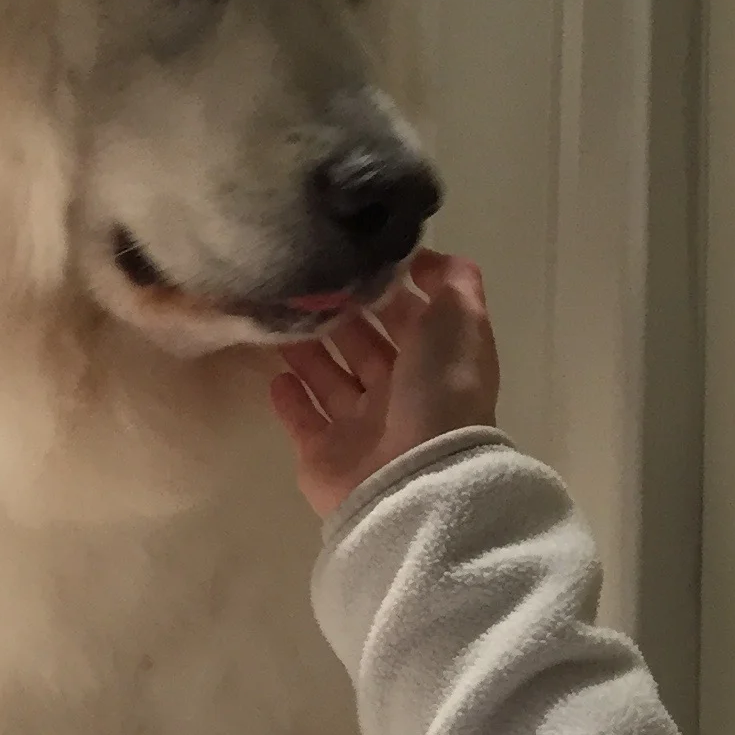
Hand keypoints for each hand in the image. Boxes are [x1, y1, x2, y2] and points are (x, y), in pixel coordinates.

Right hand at [270, 250, 499, 518]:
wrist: (412, 476)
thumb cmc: (439, 392)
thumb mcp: (460, 321)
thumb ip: (451, 282)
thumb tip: (423, 258)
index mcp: (435, 363)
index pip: (410, 319)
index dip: (387, 292)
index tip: (354, 261)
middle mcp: (399, 394)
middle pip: (366, 347)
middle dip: (343, 317)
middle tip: (308, 285)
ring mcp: (360, 427)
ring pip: (330, 378)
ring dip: (308, 350)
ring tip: (282, 318)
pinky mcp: (324, 453)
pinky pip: (303, 420)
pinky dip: (290, 398)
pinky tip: (274, 374)